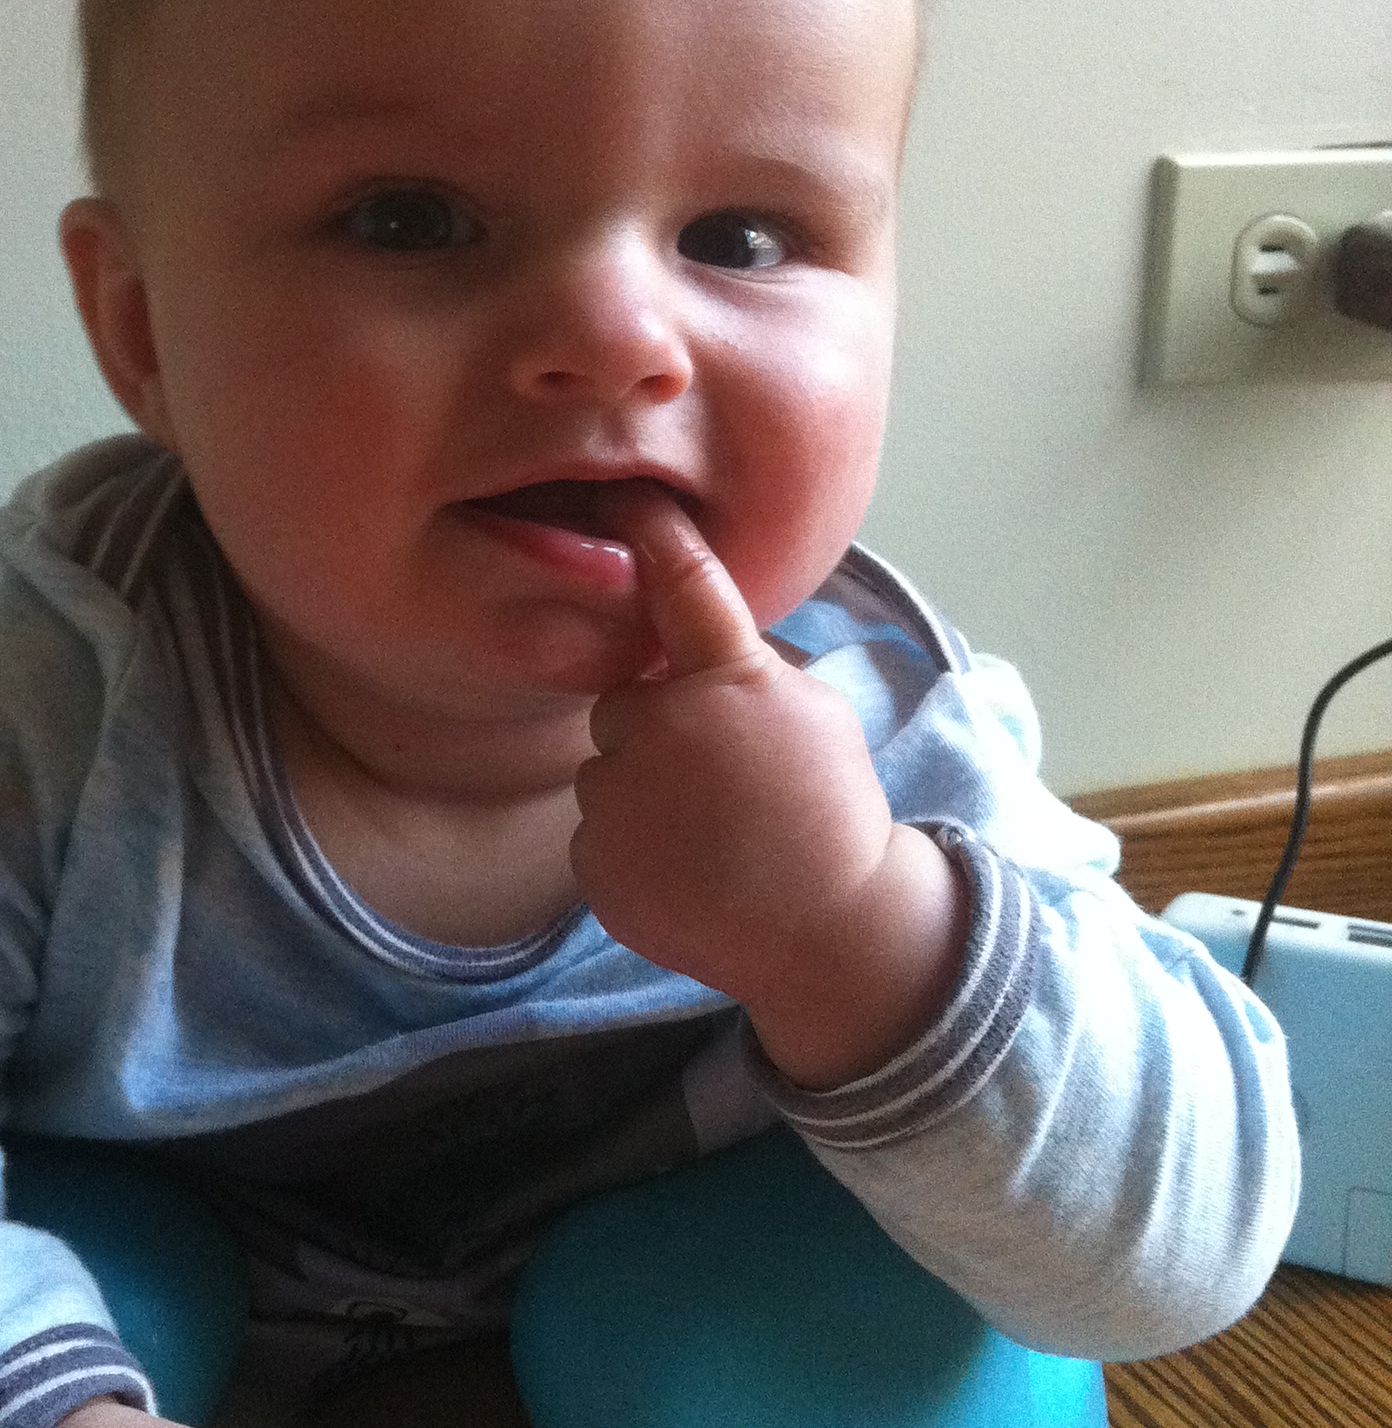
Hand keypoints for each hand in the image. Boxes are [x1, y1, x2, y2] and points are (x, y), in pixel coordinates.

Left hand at [571, 488, 967, 1090]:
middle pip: (626, 706)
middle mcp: (663, 728)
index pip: (685, 587)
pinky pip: (599, 837)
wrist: (828, 930)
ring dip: (644, 797)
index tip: (626, 497)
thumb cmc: (832, 815)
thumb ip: (744, 676)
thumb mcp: (811, 716)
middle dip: (659, 735)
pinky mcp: (596, 862)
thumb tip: (695, 659)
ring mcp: (621, 799)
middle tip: (722, 787)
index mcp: (730, 682)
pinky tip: (689, 877)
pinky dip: (633, 854)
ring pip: (607, 776)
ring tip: (712, 840)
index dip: (653, 535)